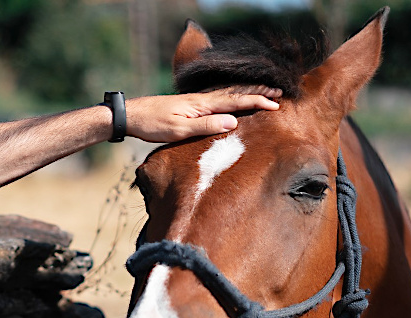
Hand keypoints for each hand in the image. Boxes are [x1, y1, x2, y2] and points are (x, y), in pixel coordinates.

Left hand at [125, 85, 281, 142]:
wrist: (131, 115)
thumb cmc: (153, 125)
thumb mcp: (179, 130)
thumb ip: (206, 126)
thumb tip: (233, 121)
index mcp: (202, 104)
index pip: (235, 101)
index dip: (257, 101)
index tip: (276, 103)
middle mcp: (201, 99)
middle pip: (235, 94)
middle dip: (257, 94)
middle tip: (279, 93)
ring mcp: (195, 102)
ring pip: (227, 96)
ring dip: (247, 95)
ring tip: (263, 95)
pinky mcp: (190, 106)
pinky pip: (217, 100)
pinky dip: (232, 99)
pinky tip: (234, 102)